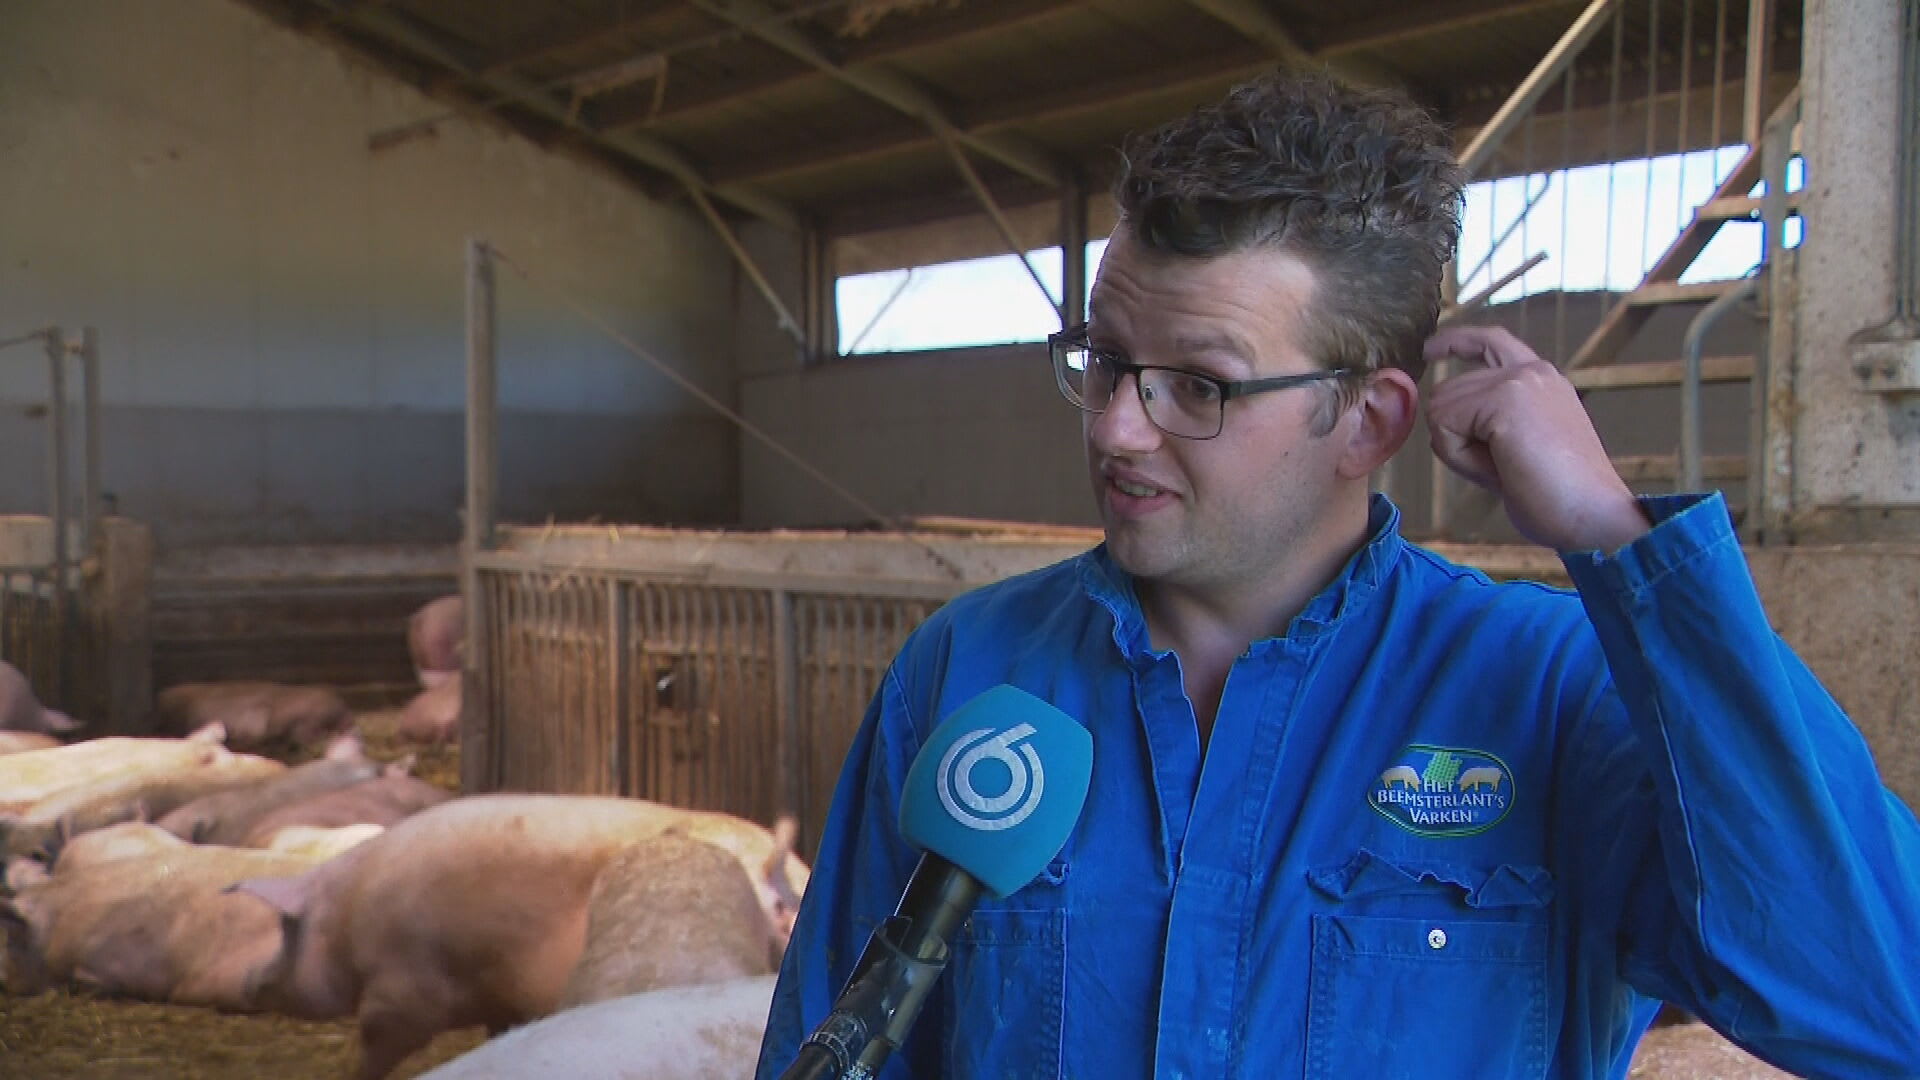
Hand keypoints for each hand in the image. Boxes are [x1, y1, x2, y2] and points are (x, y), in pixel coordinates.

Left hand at [1423, 325, 1650, 552]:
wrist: (1593, 515)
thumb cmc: (1557, 497)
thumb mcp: (1518, 447)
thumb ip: (1486, 423)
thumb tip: (1439, 416)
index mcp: (1542, 380)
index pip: (1490, 343)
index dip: (1456, 342)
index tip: (1429, 350)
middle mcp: (1531, 371)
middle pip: (1447, 393)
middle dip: (1456, 440)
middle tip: (1504, 469)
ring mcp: (1519, 380)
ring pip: (1441, 411)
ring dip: (1460, 452)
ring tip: (1508, 469)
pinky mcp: (1504, 399)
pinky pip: (1443, 427)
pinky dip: (1460, 459)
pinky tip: (1500, 469)